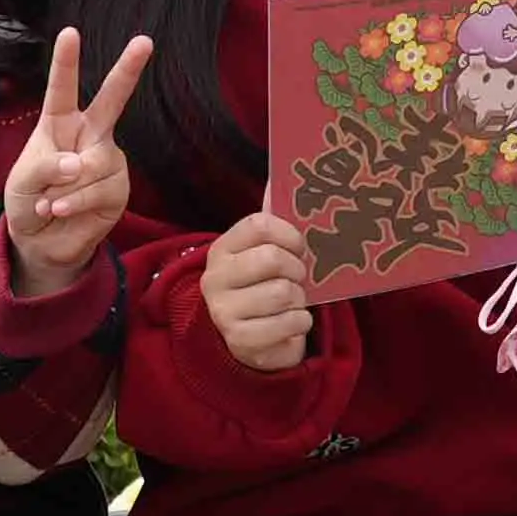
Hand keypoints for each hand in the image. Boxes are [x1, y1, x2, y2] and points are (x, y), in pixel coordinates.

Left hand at [4, 33, 152, 292]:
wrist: (42, 243)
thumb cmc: (27, 203)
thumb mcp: (20, 183)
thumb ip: (43, 167)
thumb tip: (76, 163)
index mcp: (59, 124)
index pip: (63, 89)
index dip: (67, 61)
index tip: (70, 32)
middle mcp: (88, 136)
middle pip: (111, 100)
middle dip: (128, 69)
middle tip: (145, 40)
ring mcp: (106, 160)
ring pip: (92, 165)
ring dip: (63, 190)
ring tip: (51, 202)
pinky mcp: (118, 188)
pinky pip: (98, 190)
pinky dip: (74, 204)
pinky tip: (61, 211)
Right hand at [199, 206, 322, 376]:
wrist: (248, 341)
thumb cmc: (262, 288)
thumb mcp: (263, 253)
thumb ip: (272, 220)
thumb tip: (280, 174)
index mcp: (222, 248)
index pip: (259, 225)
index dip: (290, 234)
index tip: (300, 247)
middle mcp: (216, 277)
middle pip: (273, 259)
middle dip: (297, 270)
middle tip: (298, 278)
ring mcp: (223, 311)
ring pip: (283, 292)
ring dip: (299, 299)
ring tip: (292, 302)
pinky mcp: (239, 340)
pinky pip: (288, 323)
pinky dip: (301, 322)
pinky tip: (292, 322)